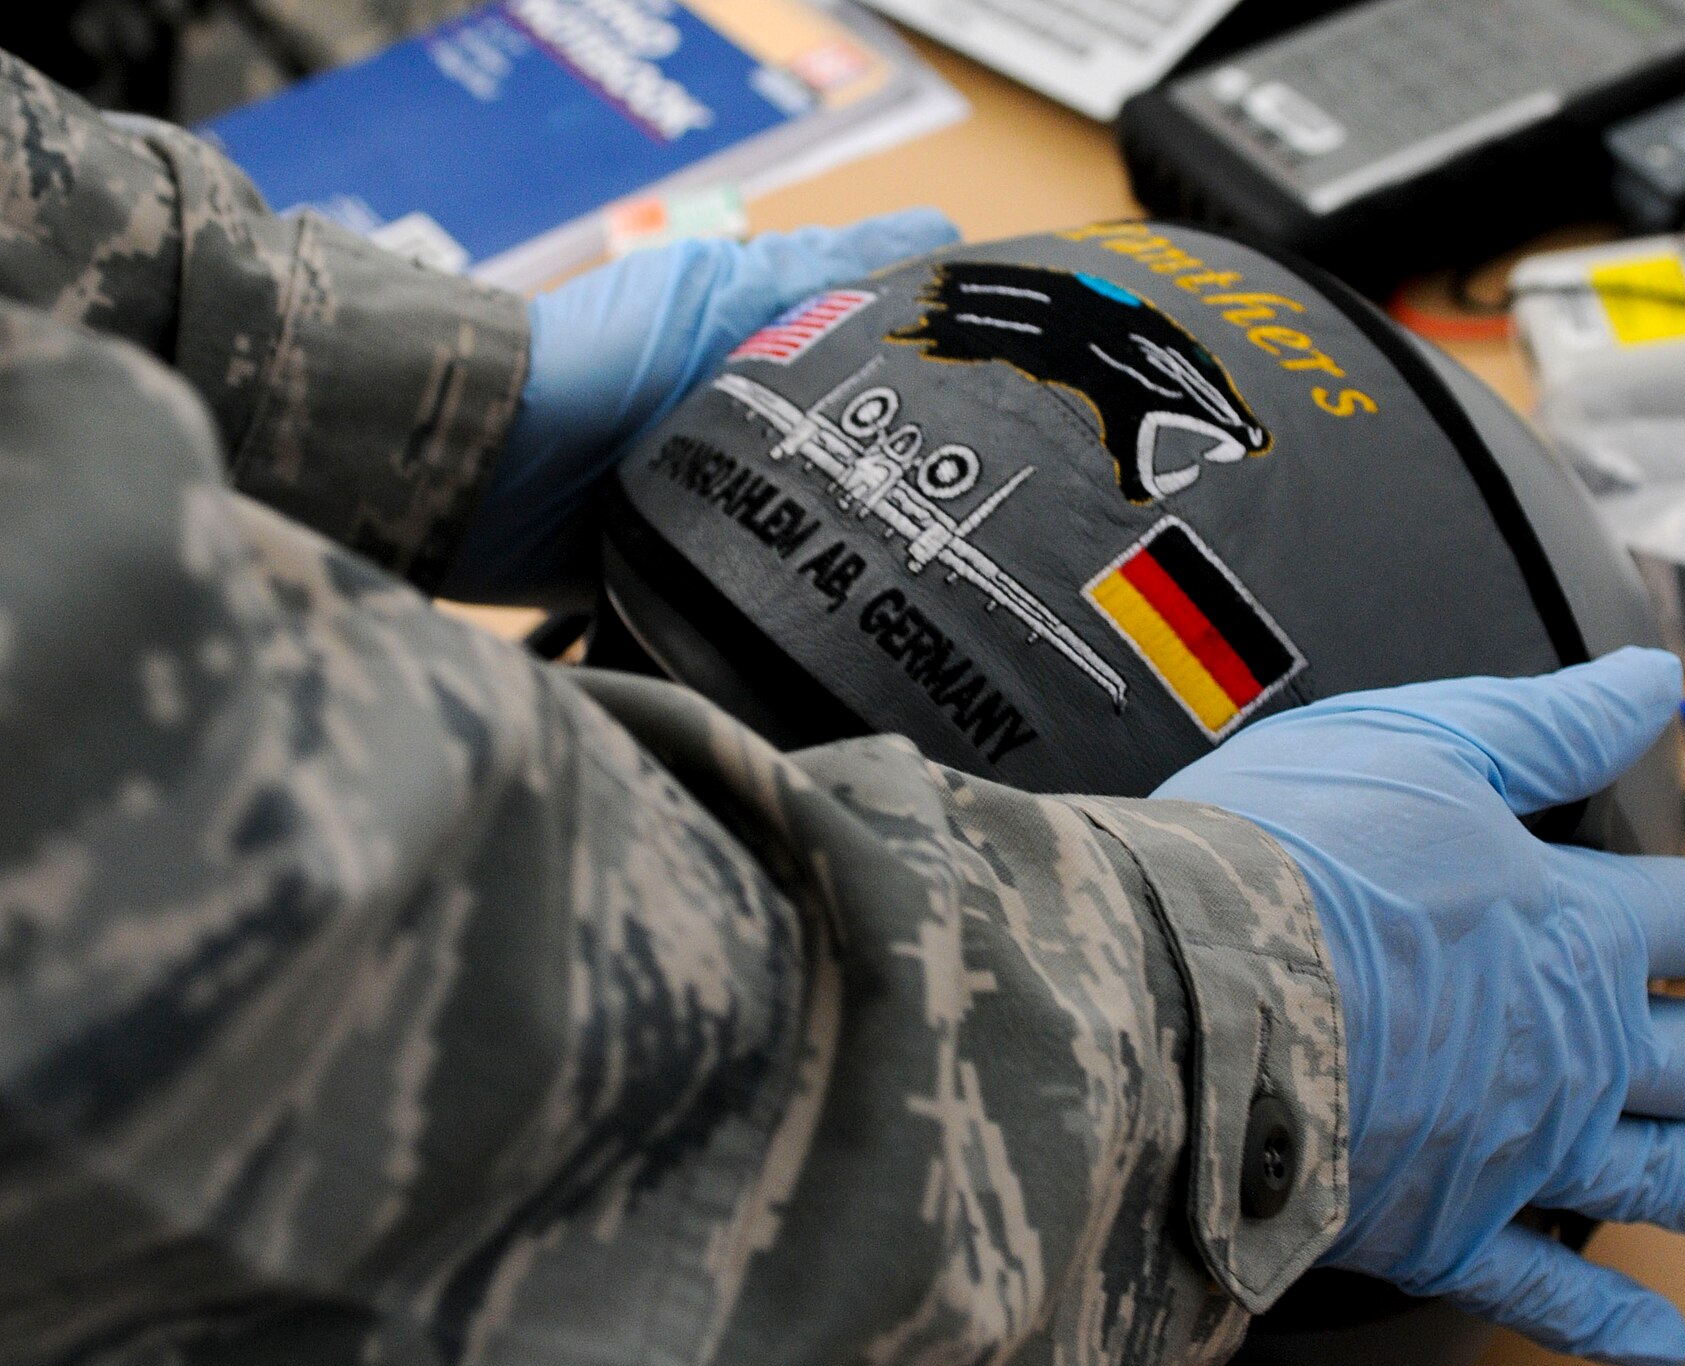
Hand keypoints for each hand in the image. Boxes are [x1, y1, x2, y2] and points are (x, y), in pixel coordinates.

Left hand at [446, 208, 958, 603]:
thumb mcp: (725, 294)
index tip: (1008, 404)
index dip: (941, 377)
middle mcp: (755, 430)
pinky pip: (775, 603)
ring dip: (873, 548)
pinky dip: (810, 608)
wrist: (487, 470)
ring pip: (833, 531)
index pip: (882, 361)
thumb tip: (942, 241)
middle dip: (921, 476)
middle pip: (868, 455)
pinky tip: (864, 616)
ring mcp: (731, 510)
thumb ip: (828, 273)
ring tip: (944, 568)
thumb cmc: (602, 363)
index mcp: (769, 353)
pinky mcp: (702, 582)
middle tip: (990, 504)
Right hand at [1154, 648, 1684, 1365]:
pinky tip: (1659, 1343)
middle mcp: (1566, 1048)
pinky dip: (1606, 1322)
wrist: (1182, 995)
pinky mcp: (1438, 1229)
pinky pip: (1542, 1290)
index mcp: (1565, 925)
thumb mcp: (1416, 745)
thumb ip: (1541, 725)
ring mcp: (1511, 1149)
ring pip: (1660, 1179)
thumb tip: (1645, 684)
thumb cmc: (1277, 865)